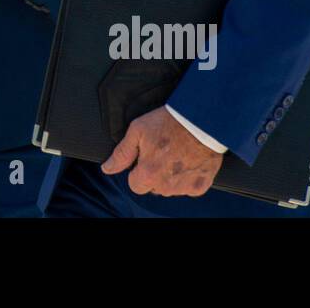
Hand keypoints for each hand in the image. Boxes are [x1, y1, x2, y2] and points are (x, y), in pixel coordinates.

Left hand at [100, 105, 223, 196]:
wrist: (202, 120)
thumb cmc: (169, 122)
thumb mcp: (138, 131)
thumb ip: (121, 154)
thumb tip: (107, 168)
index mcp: (148, 173)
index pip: (135, 185)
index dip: (138, 170)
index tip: (145, 157)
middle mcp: (166, 185)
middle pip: (153, 187)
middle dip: (154, 174)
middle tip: (162, 152)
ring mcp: (185, 187)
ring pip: (171, 189)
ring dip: (171, 177)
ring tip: (176, 154)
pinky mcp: (201, 185)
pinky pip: (188, 187)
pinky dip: (188, 177)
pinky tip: (188, 160)